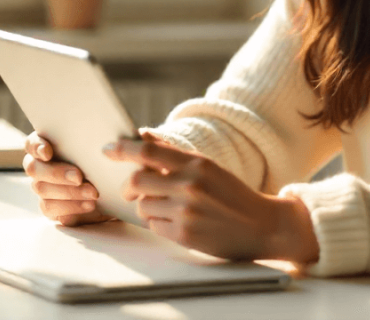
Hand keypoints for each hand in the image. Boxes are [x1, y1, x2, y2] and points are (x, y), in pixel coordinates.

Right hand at [22, 132, 110, 226]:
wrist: (113, 187)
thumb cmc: (102, 159)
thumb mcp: (100, 147)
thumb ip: (92, 139)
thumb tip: (103, 141)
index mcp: (46, 146)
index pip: (32, 143)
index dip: (36, 146)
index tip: (48, 152)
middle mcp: (39, 166)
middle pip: (34, 168)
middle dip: (56, 173)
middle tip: (79, 177)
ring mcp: (41, 187)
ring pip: (42, 190)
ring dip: (69, 192)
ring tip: (93, 193)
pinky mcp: (49, 206)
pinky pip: (51, 209)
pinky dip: (71, 207)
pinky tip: (89, 205)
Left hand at [103, 135, 318, 263]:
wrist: (263, 226)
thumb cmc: (232, 194)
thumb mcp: (208, 168)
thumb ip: (174, 154)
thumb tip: (141, 135)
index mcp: (197, 164)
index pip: (148, 151)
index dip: (123, 149)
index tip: (107, 149)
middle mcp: (190, 185)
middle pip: (136, 180)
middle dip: (128, 187)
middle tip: (132, 190)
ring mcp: (186, 211)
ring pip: (142, 205)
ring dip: (147, 206)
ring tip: (168, 208)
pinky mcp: (184, 235)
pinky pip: (154, 226)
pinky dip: (160, 223)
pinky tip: (179, 222)